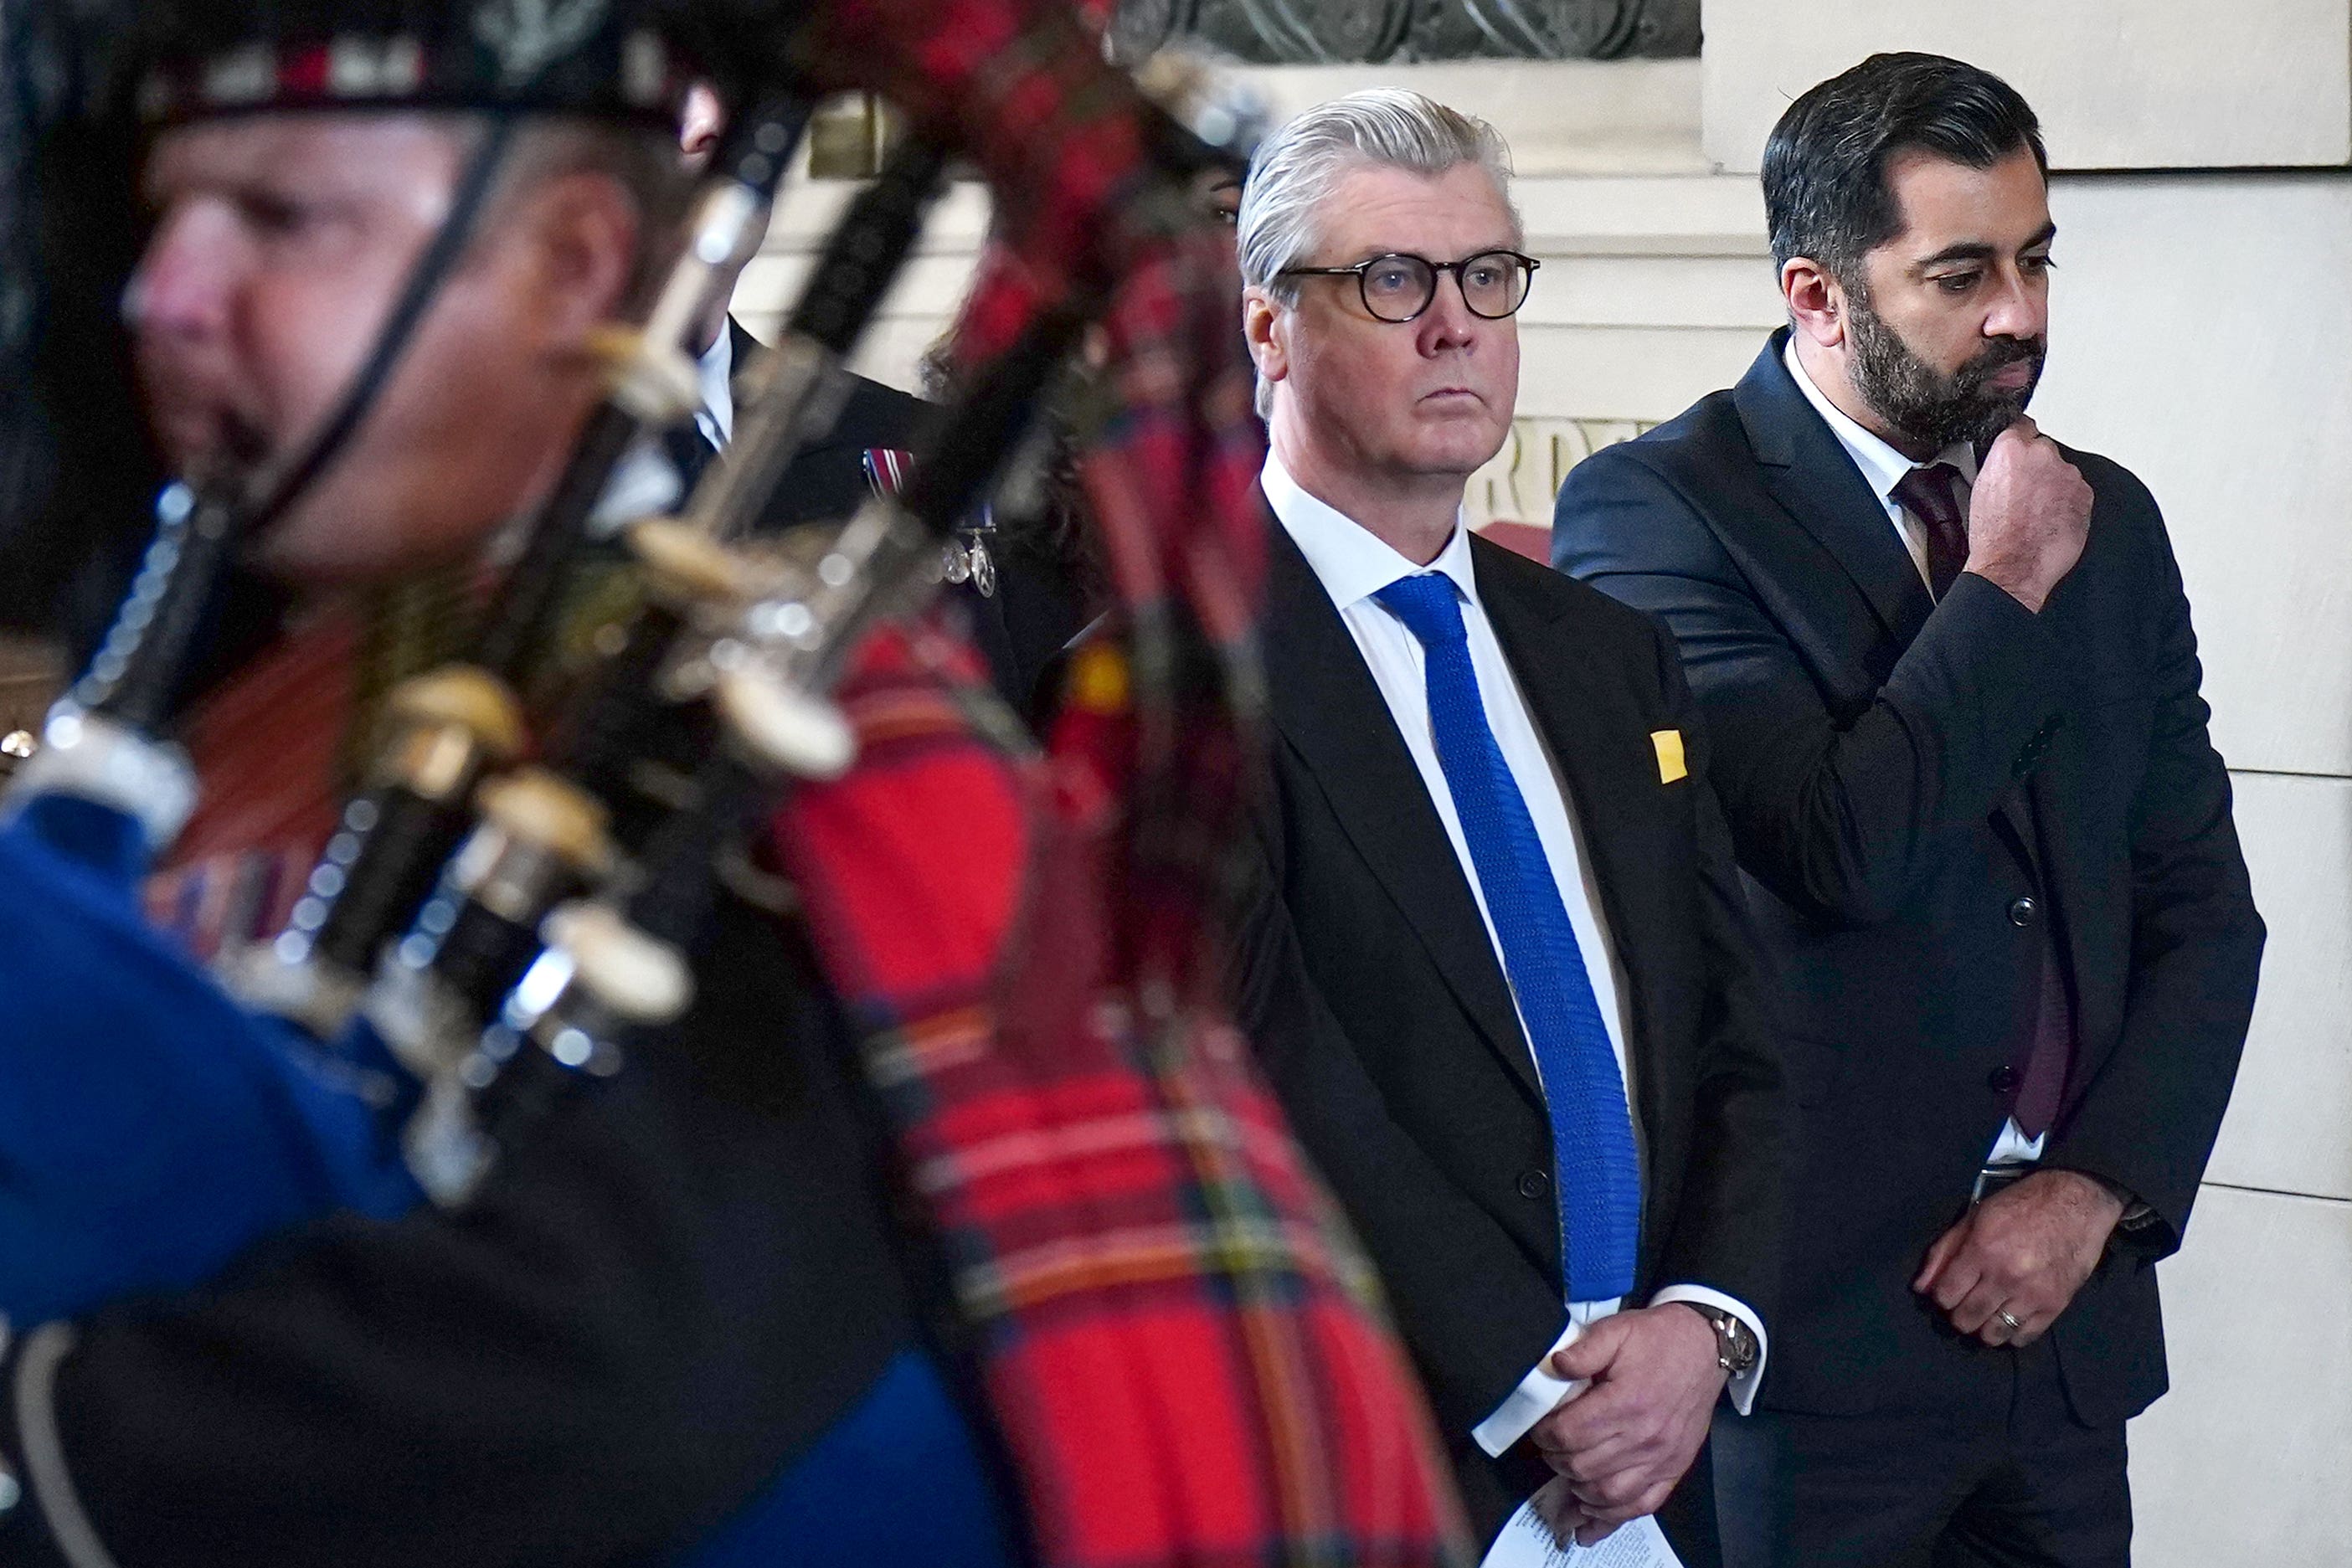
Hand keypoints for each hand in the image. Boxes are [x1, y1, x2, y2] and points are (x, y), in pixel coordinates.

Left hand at [1527, 1305, 1725, 1544]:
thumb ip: (1583, 1350)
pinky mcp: (1673, 1470)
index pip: (1569, 1434)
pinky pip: (1641, 1506)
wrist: (1705, 1348)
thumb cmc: (1658, 1339)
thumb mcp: (1617, 1330)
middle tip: (1549, 1448)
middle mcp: (1644, 1437)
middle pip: (1582, 1467)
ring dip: (1578, 1490)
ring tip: (1565, 1476)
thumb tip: (1554, 1366)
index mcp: (1626, 1402)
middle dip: (1555, 1461)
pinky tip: (1591, 1515)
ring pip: (1607, 1494)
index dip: (1544, 1435)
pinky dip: (1612, 1517)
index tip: (1539, 1428)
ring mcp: (1661, 1458)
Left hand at [1913, 1169, 2124, 1346]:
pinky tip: (2009, 1317)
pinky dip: (2011, 1333)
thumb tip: (1921, 1287)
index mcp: (1982, 1250)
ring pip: (1993, 1334)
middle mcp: (2005, 1277)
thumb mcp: (1974, 1218)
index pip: (1945, 1295)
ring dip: (1983, 1328)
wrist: (2074, 1204)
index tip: (1947, 1291)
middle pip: (1966, 1319)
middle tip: (1965, 1303)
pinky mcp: (2055, 1306)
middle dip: (1958, 1315)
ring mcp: (2032, 1294)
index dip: (1941, 1296)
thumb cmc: (2019, 1207)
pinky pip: (2024, 1337)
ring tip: (1986, 1313)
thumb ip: (1944, 1252)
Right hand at [1962, 417, 2092, 612]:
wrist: (2013, 566)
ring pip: (2062, 471)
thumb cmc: (1993, 535)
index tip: (2021, 445)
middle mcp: (2042, 454)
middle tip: (2025, 492)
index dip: (2020, 438)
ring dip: (2054, 485)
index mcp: (2011, 449)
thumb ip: (1999, 464)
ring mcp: (2067, 473)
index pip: (2021, 425)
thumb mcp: (1980, 489)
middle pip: (2044, 450)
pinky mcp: (2085, 493)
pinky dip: (2067, 502)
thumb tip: (2007, 460)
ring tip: (2037, 512)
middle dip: (2038, 466)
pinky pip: (2076, 491)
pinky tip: (2051, 519)